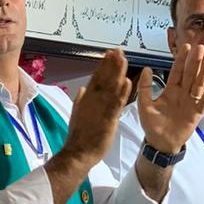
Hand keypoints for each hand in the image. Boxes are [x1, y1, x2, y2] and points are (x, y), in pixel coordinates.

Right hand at [57, 49, 131, 169]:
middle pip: (103, 79)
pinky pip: (117, 104)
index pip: (96, 78)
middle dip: (111, 64)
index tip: (109, 54)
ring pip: (111, 88)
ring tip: (123, 59)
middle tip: (118, 50)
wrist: (77, 153)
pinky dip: (122, 93)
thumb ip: (80, 101)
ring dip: (117, 73)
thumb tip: (82, 89)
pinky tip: (127, 82)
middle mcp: (92, 101)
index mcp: (86, 100)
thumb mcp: (77, 115)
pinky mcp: (108, 119)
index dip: (103, 65)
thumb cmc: (78, 137)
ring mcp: (100, 109)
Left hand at [138, 44, 203, 153]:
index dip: (181, 60)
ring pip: (198, 84)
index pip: (177, 72)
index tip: (186, 47)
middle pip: (190, 74)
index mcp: (170, 90)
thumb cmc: (152, 125)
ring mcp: (190, 102)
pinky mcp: (197, 112)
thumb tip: (146, 69)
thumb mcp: (145, 105)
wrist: (160, 143)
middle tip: (200, 48)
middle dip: (194, 61)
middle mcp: (182, 94)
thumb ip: (145, 88)